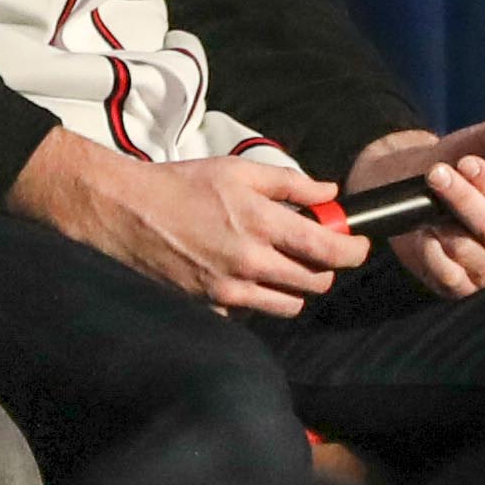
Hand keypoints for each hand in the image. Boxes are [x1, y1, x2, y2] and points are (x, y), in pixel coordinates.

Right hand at [11, 132, 369, 317]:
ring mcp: (229, 291)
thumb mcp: (237, 170)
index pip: (327, 250)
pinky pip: (251, 313)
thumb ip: (289, 184)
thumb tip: (329, 194)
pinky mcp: (211, 308)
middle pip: (315, 284)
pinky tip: (242, 275)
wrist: (126, 214)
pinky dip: (256, 298)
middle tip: (315, 251)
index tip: (358, 246)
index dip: (353, 250)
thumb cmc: (180, 186)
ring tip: (279, 264)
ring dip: (294, 288)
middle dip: (324, 268)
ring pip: (288, 306)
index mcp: (260, 224)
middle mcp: (249, 263)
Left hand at [342, 115, 484, 300]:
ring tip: (431, 198)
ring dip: (448, 225)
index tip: (469, 163)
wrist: (417, 177)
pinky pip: (451, 278)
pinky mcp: (459, 284)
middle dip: (467, 202)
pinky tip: (424, 230)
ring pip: (476, 258)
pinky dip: (433, 253)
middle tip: (439, 174)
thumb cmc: (462, 159)